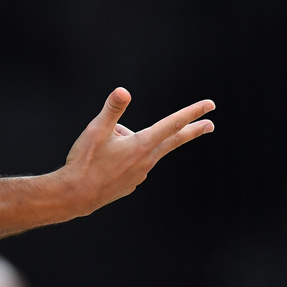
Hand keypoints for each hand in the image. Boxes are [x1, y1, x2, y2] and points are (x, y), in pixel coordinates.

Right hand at [61, 87, 214, 215]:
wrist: (75, 195)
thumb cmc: (85, 161)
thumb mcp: (96, 130)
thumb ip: (112, 109)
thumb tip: (124, 91)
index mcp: (142, 144)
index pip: (172, 124)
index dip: (192, 113)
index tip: (209, 106)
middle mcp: (147, 160)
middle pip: (173, 140)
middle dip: (192, 130)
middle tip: (210, 125)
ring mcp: (141, 174)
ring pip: (142, 149)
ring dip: (131, 142)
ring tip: (102, 148)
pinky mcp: (132, 182)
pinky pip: (132, 162)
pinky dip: (123, 156)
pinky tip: (104, 163)